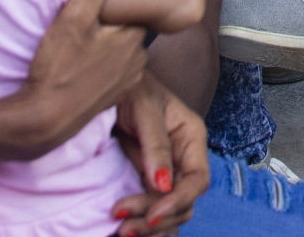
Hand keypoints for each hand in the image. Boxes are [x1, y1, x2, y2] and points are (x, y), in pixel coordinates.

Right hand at [16, 0, 149, 154]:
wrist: (43, 121)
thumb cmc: (57, 68)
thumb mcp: (74, 17)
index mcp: (134, 37)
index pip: (138, 5)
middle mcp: (138, 60)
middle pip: (130, 26)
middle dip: (115, 18)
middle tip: (89, 13)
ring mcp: (127, 82)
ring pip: (123, 48)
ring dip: (109, 41)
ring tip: (84, 36)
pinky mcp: (113, 98)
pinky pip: (115, 69)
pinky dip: (103, 62)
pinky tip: (83, 61)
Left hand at [113, 74, 210, 236]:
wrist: (106, 82)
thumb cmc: (130, 85)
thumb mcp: (144, 108)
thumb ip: (156, 145)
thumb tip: (163, 185)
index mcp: (191, 138)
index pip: (197, 179)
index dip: (178, 200)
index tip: (152, 214)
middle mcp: (181, 159)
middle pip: (183, 201)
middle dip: (158, 218)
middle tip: (124, 226)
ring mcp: (163, 171)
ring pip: (167, 210)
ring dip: (147, 226)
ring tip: (121, 230)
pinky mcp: (143, 179)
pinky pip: (149, 208)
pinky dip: (141, 222)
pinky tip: (126, 229)